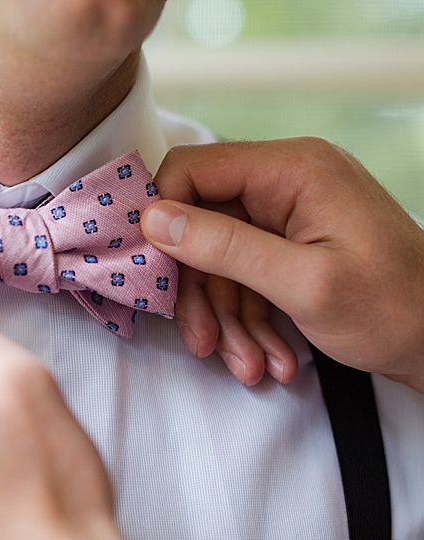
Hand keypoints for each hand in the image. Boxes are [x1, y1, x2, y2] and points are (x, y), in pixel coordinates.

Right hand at [143, 137, 423, 391]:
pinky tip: (268, 358)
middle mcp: (285, 182)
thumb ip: (225, 247)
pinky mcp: (289, 245)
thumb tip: (155, 219)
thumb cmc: (393, 308)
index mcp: (291, 170)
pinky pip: (244, 275)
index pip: (193, 170)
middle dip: (200, 289)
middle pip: (201, 223)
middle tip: (202, 340)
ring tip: (248, 365)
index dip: (162, 216)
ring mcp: (287, 214)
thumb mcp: (304, 283)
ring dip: (226, 317)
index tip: (153, 271)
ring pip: (219, 259)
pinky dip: (249, 319)